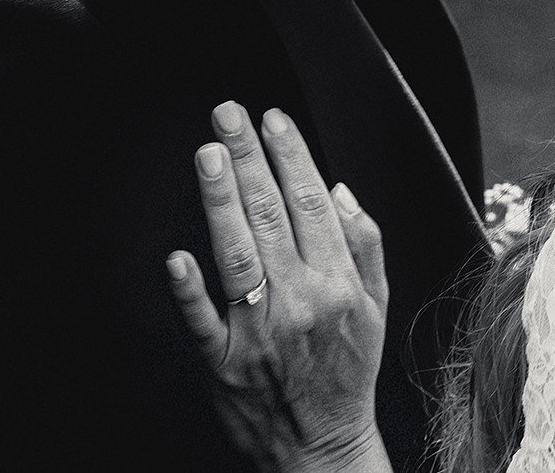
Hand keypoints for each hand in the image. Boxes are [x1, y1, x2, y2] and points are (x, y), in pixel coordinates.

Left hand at [166, 102, 391, 472]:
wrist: (323, 446)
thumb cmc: (347, 371)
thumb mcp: (377, 305)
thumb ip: (364, 243)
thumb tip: (339, 190)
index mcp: (338, 283)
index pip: (313, 203)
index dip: (292, 156)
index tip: (273, 119)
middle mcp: (301, 301)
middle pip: (271, 215)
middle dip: (249, 157)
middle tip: (228, 115)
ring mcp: (259, 332)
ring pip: (237, 254)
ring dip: (221, 200)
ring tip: (209, 155)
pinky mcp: (223, 363)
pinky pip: (203, 321)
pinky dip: (189, 289)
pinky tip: (177, 255)